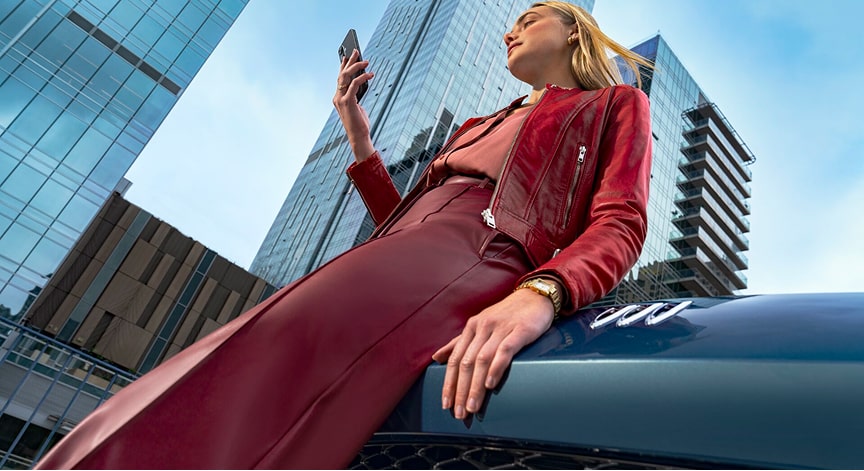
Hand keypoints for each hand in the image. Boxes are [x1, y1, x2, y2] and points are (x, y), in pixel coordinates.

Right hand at [333, 48, 374, 160]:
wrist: (358, 136)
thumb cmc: (359, 123)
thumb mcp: (357, 106)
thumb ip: (355, 95)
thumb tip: (360, 82)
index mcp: (338, 97)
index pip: (340, 78)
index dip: (343, 65)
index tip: (347, 55)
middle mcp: (337, 97)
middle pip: (342, 74)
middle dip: (349, 61)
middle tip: (356, 50)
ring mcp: (341, 99)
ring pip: (346, 77)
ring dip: (356, 66)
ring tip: (366, 61)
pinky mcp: (347, 102)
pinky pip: (354, 84)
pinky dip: (362, 77)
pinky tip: (370, 74)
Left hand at [432, 288, 554, 419]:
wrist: (535, 297)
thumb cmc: (507, 314)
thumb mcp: (480, 324)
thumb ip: (459, 342)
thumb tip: (436, 357)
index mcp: (471, 327)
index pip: (455, 359)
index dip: (449, 383)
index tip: (446, 403)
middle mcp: (482, 327)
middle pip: (466, 363)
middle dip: (461, 390)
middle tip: (460, 413)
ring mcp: (500, 328)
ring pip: (482, 360)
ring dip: (476, 386)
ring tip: (473, 407)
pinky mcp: (519, 331)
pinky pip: (504, 351)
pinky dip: (496, 368)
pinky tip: (491, 384)